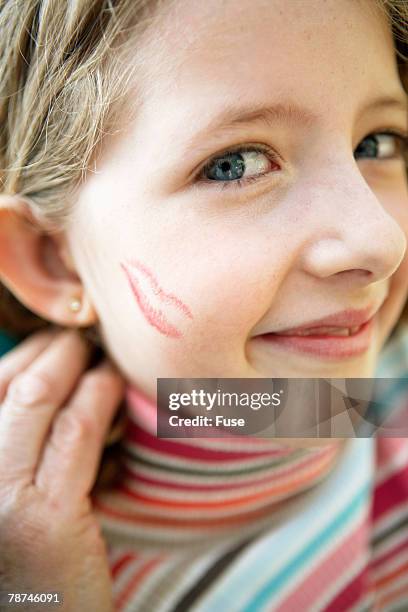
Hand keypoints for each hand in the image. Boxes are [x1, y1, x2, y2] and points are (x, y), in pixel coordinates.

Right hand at [0, 328, 124, 610]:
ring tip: (104, 353)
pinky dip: (100, 394)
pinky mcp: (43, 517)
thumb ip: (23, 440)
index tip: (62, 338)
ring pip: (40, 394)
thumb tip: (56, 378)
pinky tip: (114, 383)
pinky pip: (77, 429)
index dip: (29, 353)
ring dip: (79, 363)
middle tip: (87, 336)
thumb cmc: (36, 563)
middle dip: (55, 348)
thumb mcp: (15, 490)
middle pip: (11, 382)